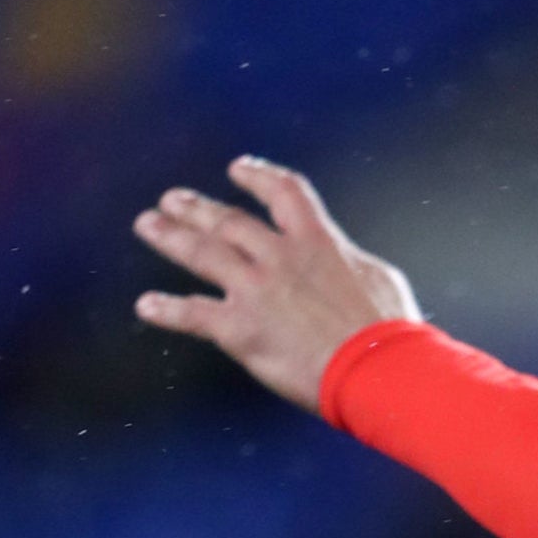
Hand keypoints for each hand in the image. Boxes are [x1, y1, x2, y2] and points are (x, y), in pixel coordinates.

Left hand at [130, 156, 421, 411]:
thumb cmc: (391, 332)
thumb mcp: (379, 278)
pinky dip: (167, 310)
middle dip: (198, 208)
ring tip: (148, 224)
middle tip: (172, 200)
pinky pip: (194, 314)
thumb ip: (348, 263)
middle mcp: (279, 257)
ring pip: (202, 253)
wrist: (378, 369)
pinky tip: (147, 306)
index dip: (259, 176)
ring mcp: (256, 290)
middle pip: (229, 220)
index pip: (283, 192)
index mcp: (318, 240)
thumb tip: (343, 261)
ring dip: (171, 236)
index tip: (239, 168)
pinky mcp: (241, 329)